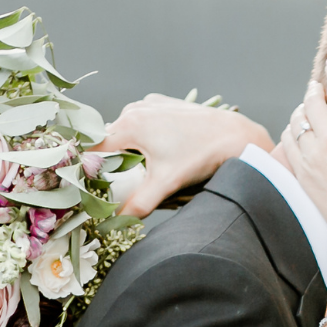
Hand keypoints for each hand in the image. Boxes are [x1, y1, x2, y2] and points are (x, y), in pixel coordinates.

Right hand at [93, 94, 271, 216]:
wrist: (234, 136)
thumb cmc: (200, 157)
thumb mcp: (166, 183)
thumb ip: (139, 204)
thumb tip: (115, 222)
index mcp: (130, 124)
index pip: (95, 148)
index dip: (92, 168)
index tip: (95, 185)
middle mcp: (136, 109)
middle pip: (111, 139)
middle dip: (113, 161)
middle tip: (122, 184)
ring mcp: (151, 103)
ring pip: (128, 130)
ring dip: (129, 149)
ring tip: (142, 170)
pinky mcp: (164, 103)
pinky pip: (144, 122)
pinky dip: (144, 136)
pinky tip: (159, 151)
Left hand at [280, 58, 326, 264]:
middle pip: (314, 100)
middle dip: (315, 89)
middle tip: (316, 86)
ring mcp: (314, 156)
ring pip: (298, 119)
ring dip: (302, 109)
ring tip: (307, 107)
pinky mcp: (303, 173)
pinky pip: (289, 141)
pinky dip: (292, 131)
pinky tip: (298, 131)